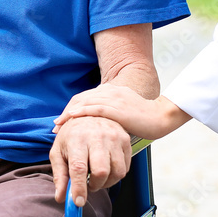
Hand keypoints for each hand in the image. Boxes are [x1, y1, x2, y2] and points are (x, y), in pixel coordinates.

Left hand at [50, 116, 130, 207]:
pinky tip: (106, 168)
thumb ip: (59, 176)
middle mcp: (96, 136)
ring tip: (97, 176)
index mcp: (77, 139)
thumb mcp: (58, 152)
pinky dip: (116, 174)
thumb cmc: (72, 134)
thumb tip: (60, 197)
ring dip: (107, 182)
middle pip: (101, 171)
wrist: (88, 114)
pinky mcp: (125, 140)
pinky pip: (125, 168)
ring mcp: (113, 137)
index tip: (78, 202)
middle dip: (95, 185)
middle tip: (89, 184)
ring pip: (116, 172)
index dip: (79, 188)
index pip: (79, 168)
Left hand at [53, 84, 189, 140]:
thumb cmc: (144, 117)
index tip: (63, 119)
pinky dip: (81, 112)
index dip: (72, 108)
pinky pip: (95, 108)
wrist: (161, 116)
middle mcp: (110, 91)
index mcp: (111, 90)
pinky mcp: (117, 108)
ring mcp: (113, 98)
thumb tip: (99, 125)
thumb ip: (111, 112)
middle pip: (81, 99)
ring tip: (59, 124)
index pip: (85, 98)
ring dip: (70, 114)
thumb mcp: (124, 110)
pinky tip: (72, 117)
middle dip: (67, 112)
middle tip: (56, 124)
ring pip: (85, 103)